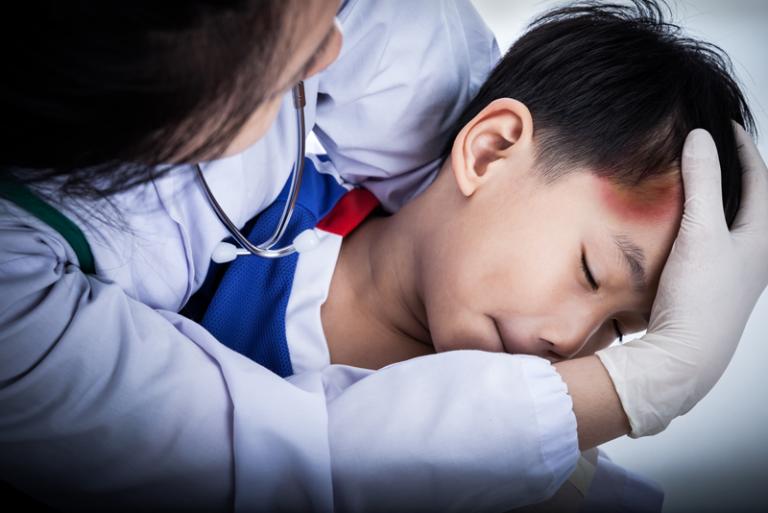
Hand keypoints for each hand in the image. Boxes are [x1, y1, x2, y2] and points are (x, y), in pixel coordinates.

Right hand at [596, 124, 767, 436]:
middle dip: (736, 174)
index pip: (761, 182)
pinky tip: (681, 225)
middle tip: (715, 151)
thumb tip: (700, 138)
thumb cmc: (702, 297)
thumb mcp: (701, 232)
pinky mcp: (713, 286)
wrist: (685, 356)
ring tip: (698, 181)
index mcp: (763, 239)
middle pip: (752, 202)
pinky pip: (714, 243)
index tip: (726, 127)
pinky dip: (702, 224)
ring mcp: (735, 273)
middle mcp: (755, 256)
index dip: (744, 150)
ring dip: (719, 200)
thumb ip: (702, 184)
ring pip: (732, 224)